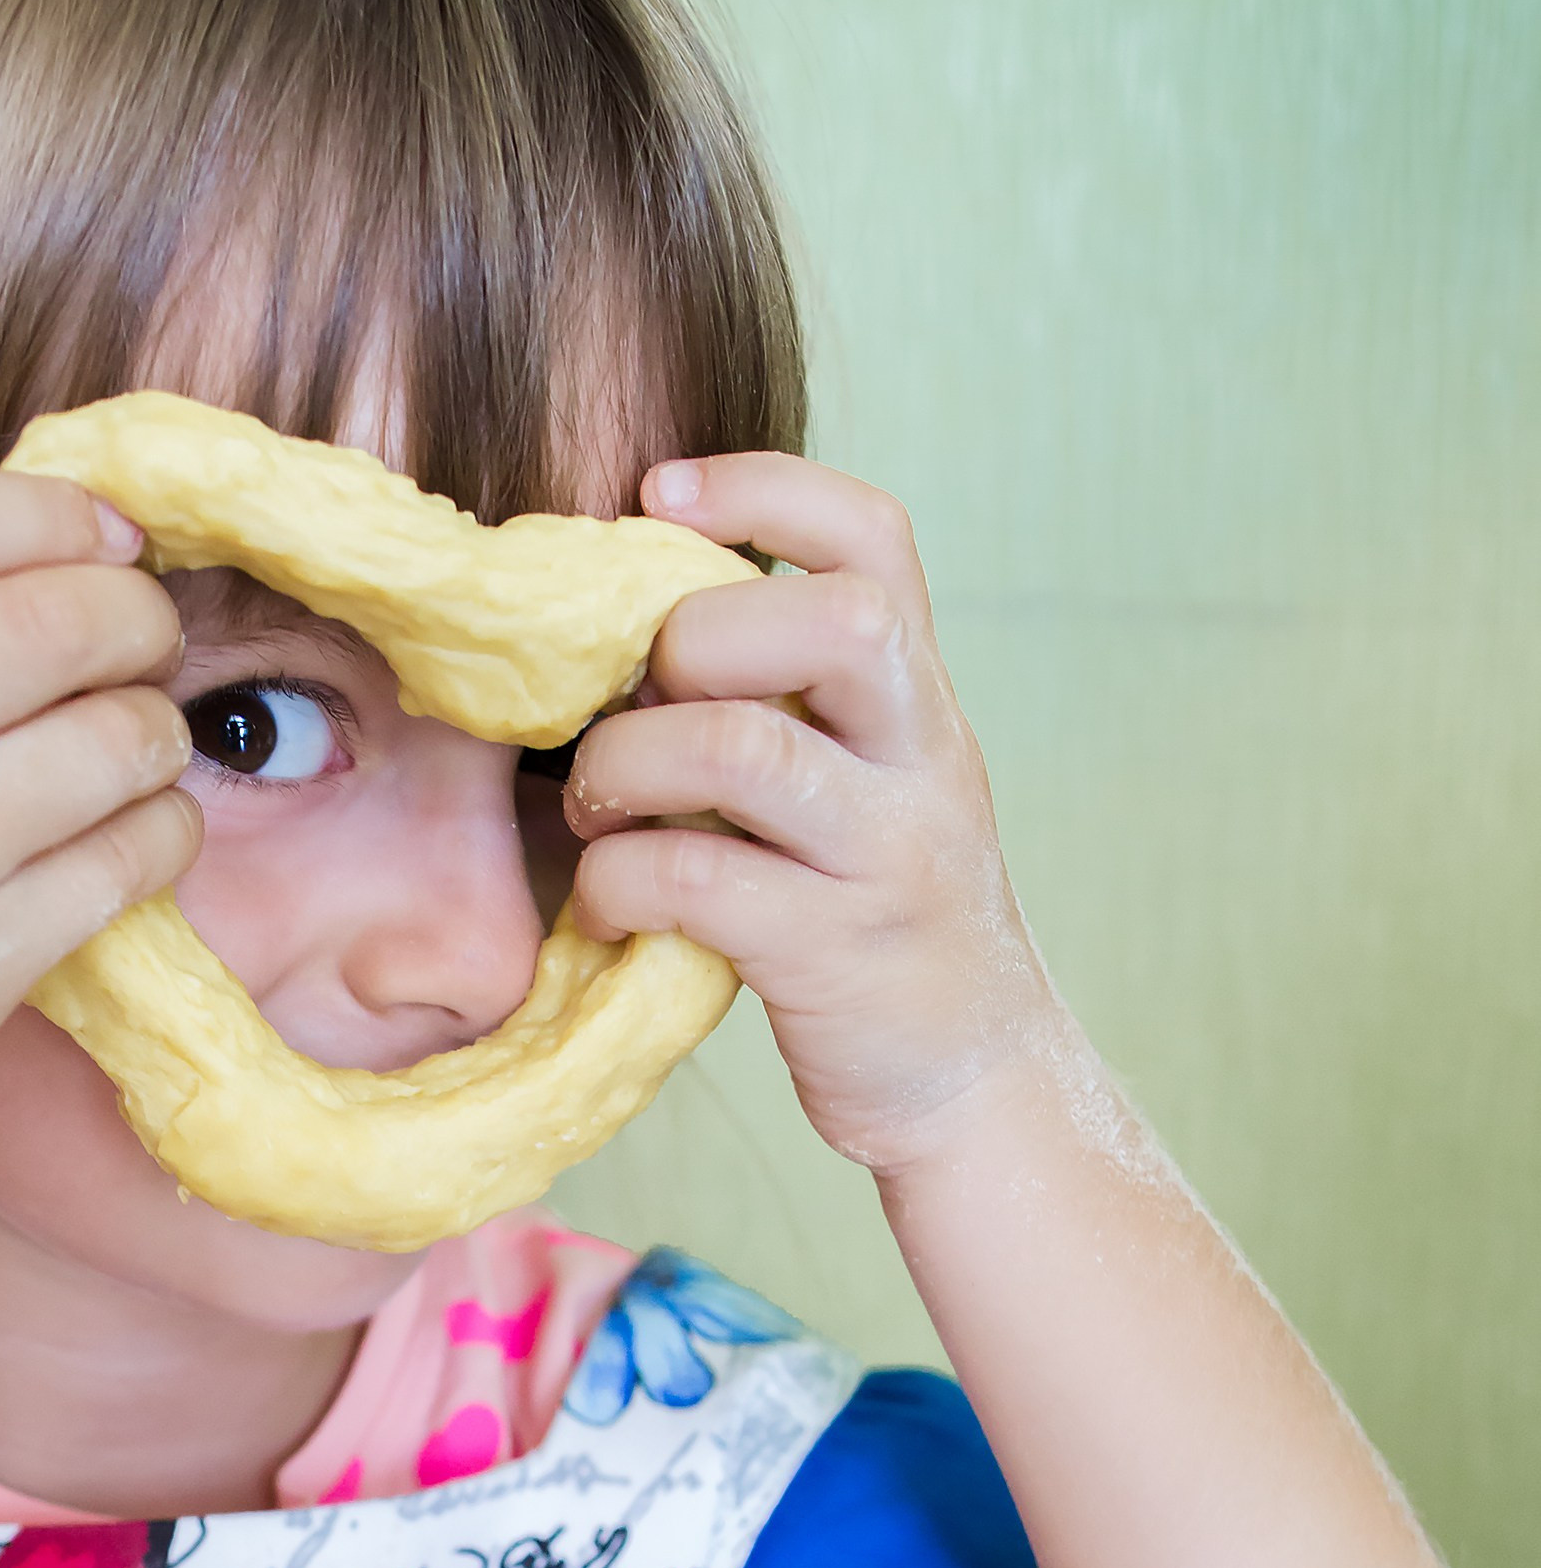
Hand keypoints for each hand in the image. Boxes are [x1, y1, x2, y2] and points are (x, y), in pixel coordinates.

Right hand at [0, 472, 198, 1204]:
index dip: (36, 509)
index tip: (99, 528)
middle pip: (45, 618)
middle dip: (131, 614)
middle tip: (144, 636)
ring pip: (111, 738)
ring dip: (156, 729)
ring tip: (142, 745)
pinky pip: (127, 861)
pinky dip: (162, 834)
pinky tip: (142, 836)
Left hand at [564, 455, 1069, 1175]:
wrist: (972, 1080)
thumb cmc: (873, 915)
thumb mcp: (862, 784)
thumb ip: (785, 705)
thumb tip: (622, 629)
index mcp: (919, 700)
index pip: (876, 539)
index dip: (766, 488)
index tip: (658, 494)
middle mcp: (925, 760)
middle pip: (833, 620)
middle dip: (691, 641)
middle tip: (629, 707)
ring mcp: (890, 857)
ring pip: (744, 749)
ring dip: (629, 764)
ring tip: (596, 805)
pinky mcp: (837, 955)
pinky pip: (700, 880)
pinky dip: (620, 881)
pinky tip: (606, 905)